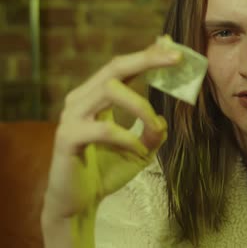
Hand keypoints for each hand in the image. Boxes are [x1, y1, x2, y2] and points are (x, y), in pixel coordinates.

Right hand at [42, 37, 181, 220]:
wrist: (78, 204)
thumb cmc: (106, 171)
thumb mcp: (140, 150)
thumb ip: (152, 132)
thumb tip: (164, 119)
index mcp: (95, 97)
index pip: (122, 68)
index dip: (147, 55)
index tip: (173, 46)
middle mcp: (81, 100)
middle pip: (114, 68)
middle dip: (147, 59)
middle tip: (176, 59)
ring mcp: (71, 116)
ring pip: (110, 90)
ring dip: (141, 107)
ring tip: (155, 128)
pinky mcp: (67, 137)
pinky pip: (104, 128)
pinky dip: (128, 138)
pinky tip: (139, 150)